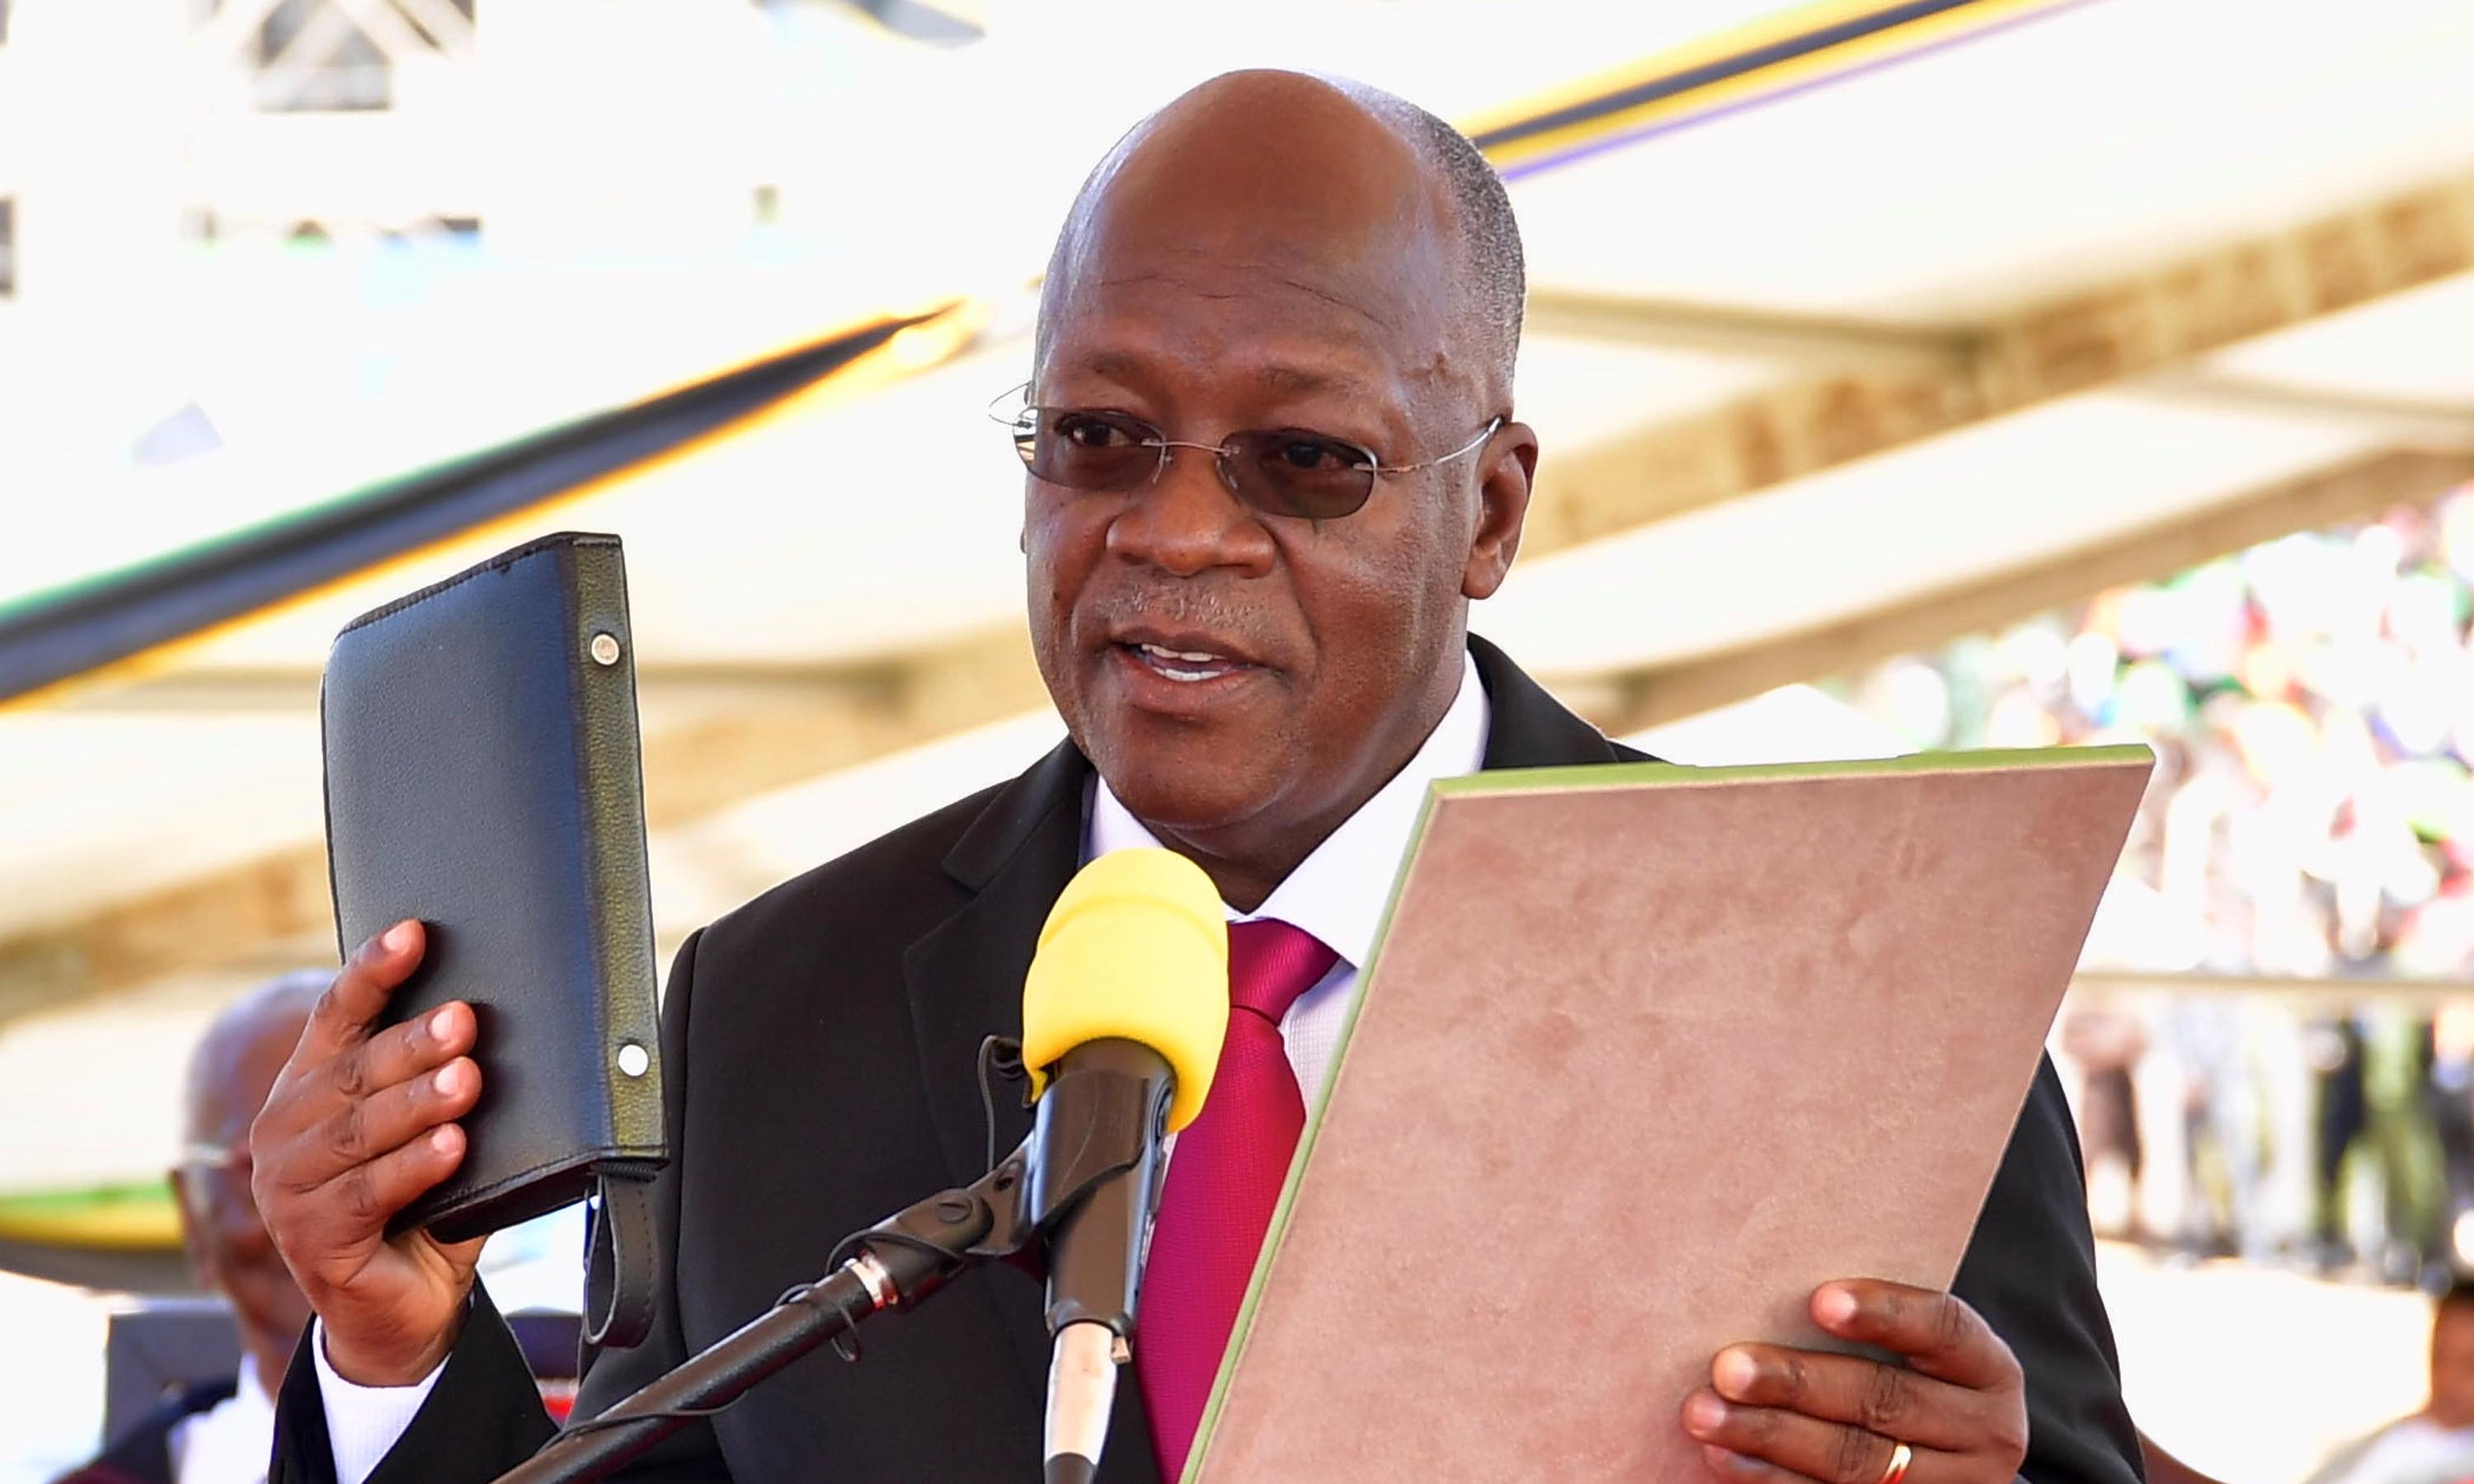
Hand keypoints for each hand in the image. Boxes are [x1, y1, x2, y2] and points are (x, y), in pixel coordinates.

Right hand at [250, 921, 487, 1385]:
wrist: (403, 1310)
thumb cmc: (423, 1206)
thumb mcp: (433, 1135)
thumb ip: (446, 1089)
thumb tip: (496, 1031)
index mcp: (310, 1089)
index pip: (339, 1016)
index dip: (373, 972)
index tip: (413, 932)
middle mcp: (285, 1131)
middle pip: (353, 1072)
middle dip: (413, 1044)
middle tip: (465, 1021)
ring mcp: (287, 1188)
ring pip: (358, 1133)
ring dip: (416, 1103)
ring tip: (466, 1081)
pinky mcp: (308, 1239)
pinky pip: (365, 1194)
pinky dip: (412, 1168)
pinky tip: (450, 1148)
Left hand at [1679, 1279, 2027, 1481]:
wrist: (1940, 1455)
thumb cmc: (1907, 1372)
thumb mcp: (1915, 1347)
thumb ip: (1868, 1321)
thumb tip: (1765, 1283)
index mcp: (1988, 1368)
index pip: (1942, 1329)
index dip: (1884, 1314)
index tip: (1820, 1301)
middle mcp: (1985, 1432)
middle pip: (1884, 1401)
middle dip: (1798, 1383)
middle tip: (1728, 1367)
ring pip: (1856, 1463)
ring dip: (1770, 1436)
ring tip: (1704, 1413)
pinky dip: (1771, 1479)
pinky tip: (1725, 1458)